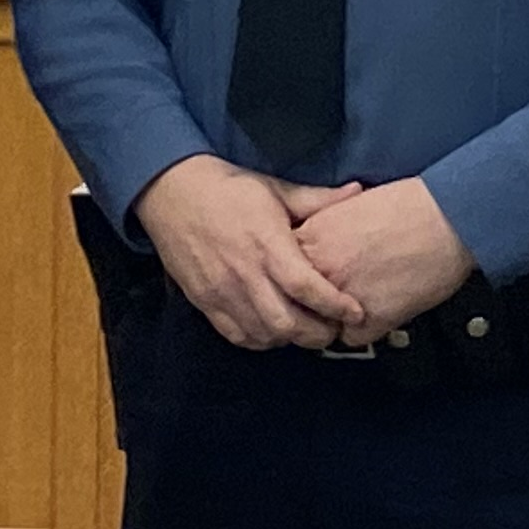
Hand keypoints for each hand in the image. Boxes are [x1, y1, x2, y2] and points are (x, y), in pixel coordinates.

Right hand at [133, 154, 366, 349]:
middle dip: (317, 334)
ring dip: (290, 339)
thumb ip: (318, 200)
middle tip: (333, 329)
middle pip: (288, 323)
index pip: (307, 287)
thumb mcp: (275, 189)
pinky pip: (237, 335)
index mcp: (268, 244)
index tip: (356, 313)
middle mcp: (245, 274)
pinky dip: (260, 340)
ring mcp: (222, 292)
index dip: (336, 306)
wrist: (171, 192)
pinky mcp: (204, 301)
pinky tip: (273, 331)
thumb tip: (357, 191)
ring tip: (305, 330)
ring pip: (264, 334)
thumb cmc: (228, 189)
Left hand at [294, 178, 475, 347]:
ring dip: (332, 322)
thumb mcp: (349, 206)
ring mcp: (338, 299)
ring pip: (318, 326)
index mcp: (310, 239)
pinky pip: (352, 339)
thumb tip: (314, 247)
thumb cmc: (406, 207)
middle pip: (294, 302)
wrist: (444, 219)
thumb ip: (323, 229)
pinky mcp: (365, 321)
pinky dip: (365, 331)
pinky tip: (380, 312)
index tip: (310, 277)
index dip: (298, 277)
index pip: (282, 271)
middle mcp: (317, 271)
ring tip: (355, 307)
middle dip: (309, 303)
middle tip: (330, 297)